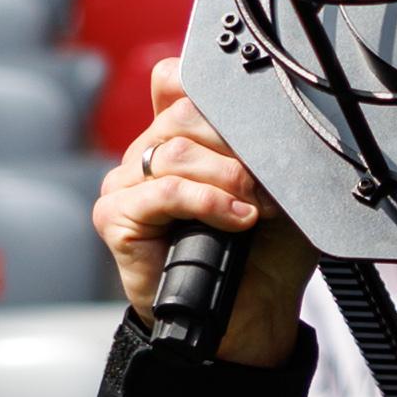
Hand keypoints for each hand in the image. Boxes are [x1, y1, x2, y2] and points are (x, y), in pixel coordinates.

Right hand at [97, 63, 315, 365]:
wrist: (251, 314)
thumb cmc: (265, 250)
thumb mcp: (280, 183)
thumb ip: (267, 141)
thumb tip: (274, 107)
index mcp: (176, 138)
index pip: (174, 81)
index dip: (209, 91)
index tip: (253, 120)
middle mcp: (145, 156)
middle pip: (181, 115)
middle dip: (234, 144)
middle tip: (266, 182)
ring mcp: (125, 185)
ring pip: (173, 151)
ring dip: (227, 178)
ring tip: (256, 207)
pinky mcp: (117, 218)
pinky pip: (163, 191)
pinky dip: (208, 202)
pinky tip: (237, 220)